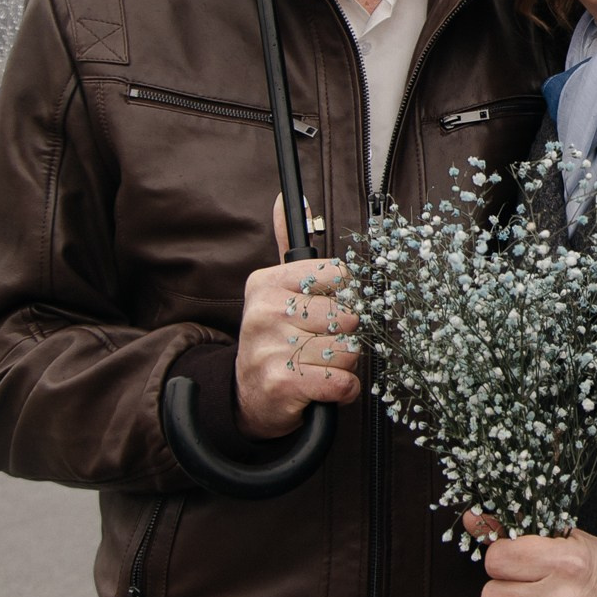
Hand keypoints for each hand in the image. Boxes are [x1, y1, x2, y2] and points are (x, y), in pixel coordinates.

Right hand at [234, 198, 359, 438]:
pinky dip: (340, 391)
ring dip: (342, 365)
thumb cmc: (273, 339)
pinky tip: (320, 387)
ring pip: (349, 350)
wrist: (247, 398)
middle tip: (317, 344)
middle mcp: (266, 311)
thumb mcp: (274, 289)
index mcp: (268, 282)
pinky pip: (342, 382)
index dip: (343, 297)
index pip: (340, 275)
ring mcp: (272, 347)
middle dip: (344, 336)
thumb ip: (287, 241)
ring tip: (315, 365)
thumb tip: (293, 197)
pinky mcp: (282, 382)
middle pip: (349, 316)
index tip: (323, 310)